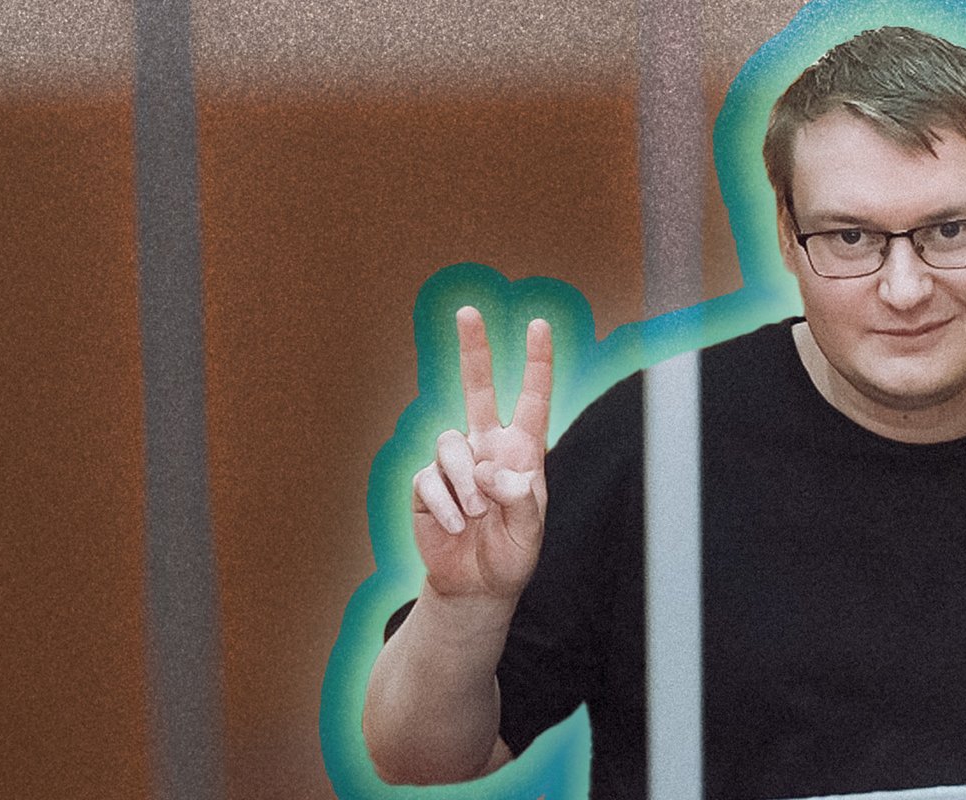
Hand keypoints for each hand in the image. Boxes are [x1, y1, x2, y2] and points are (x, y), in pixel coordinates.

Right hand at [411, 307, 551, 601]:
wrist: (476, 587)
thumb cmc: (512, 555)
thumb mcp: (530, 532)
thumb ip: (520, 499)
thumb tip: (492, 469)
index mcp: (522, 453)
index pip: (531, 400)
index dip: (537, 363)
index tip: (539, 325)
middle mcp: (487, 448)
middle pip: (477, 389)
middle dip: (474, 350)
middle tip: (467, 311)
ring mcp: (456, 465)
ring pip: (450, 444)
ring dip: (465, 483)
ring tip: (476, 515)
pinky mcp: (427, 485)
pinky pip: (430, 480)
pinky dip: (444, 505)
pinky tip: (455, 526)